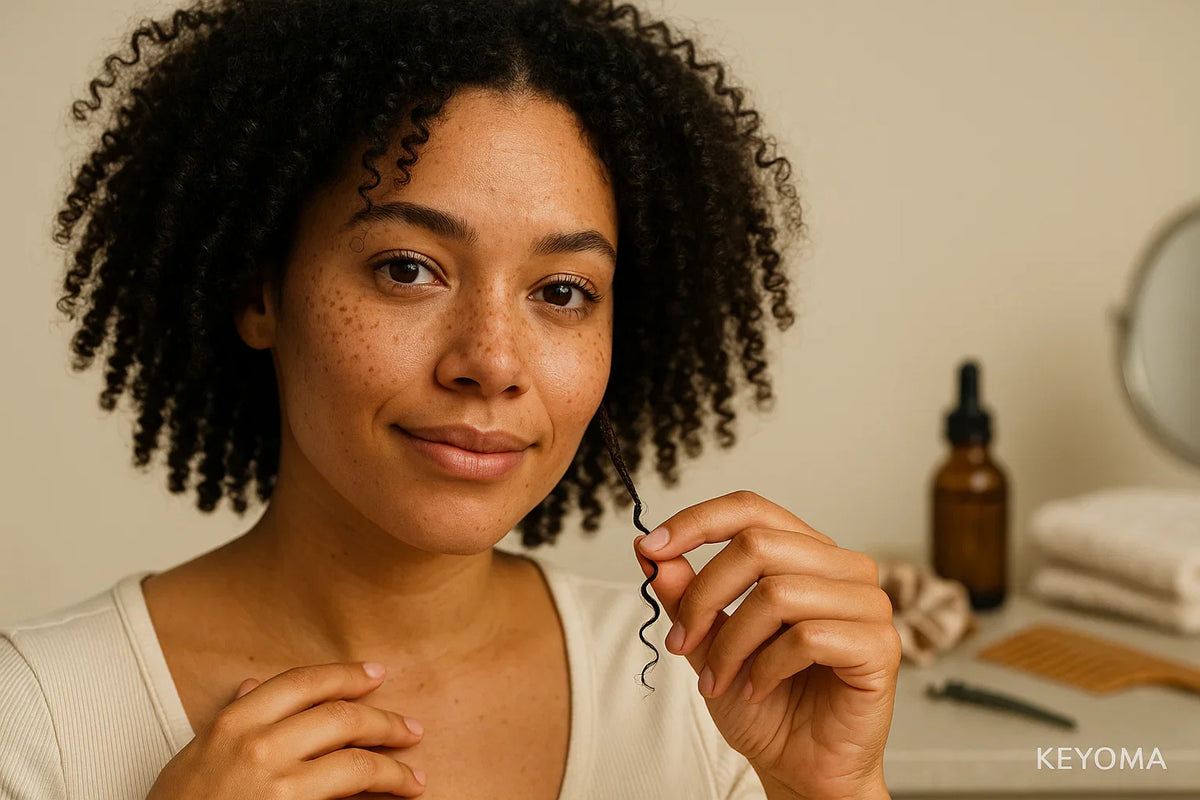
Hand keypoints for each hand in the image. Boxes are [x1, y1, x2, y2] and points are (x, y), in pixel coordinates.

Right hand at [145, 662, 426, 798]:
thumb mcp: (196, 755)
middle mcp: (259, 747)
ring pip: (357, 763)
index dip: (346, 675)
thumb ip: (232, 718)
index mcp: (235, 723)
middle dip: (385, 722)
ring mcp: (279, 788)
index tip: (376, 675)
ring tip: (414, 777)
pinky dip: (377, 799)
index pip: (305, 682)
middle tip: (411, 730)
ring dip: (394, 769)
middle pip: (342, 717)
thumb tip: (254, 684)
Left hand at [632, 490, 899, 799]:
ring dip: (732, 643)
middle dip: (704, 596)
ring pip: (778, 593)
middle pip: (757, 546)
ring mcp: (866, 603)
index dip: (697, 521)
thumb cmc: (763, 701)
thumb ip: (685, 594)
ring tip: (719, 679)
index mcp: (804, 553)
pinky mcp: (879, 645)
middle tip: (681, 642)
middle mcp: (841, 567)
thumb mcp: (707, 641)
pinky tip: (758, 688)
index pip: (751, 508)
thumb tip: (650, 551)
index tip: (651, 548)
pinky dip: (767, 667)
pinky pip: (809, 637)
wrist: (799, 766)